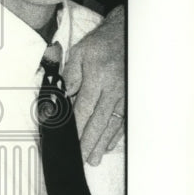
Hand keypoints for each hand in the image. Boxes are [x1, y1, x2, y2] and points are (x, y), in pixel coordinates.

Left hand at [63, 5, 124, 165]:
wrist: (127, 34)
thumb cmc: (100, 44)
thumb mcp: (79, 53)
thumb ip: (69, 75)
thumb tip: (62, 96)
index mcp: (98, 78)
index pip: (83, 109)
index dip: (75, 128)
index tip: (68, 142)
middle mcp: (113, 90)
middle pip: (99, 122)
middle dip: (89, 143)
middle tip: (81, 160)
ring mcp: (124, 96)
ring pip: (112, 125)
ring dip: (102, 144)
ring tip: (93, 159)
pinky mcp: (131, 98)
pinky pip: (123, 120)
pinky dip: (115, 135)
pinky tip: (108, 145)